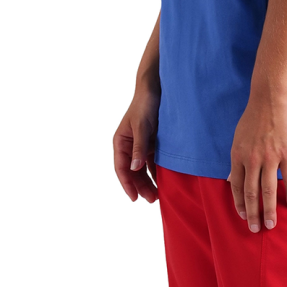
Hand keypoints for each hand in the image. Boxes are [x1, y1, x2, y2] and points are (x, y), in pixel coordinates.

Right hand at [113, 85, 159, 202]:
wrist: (157, 87)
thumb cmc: (145, 104)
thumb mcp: (141, 126)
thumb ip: (139, 147)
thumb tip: (135, 169)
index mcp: (121, 142)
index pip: (122, 168)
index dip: (127, 184)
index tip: (135, 198)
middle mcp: (129, 145)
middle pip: (133, 171)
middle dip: (141, 186)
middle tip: (151, 199)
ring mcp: (141, 143)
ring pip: (143, 167)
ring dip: (149, 180)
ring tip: (158, 194)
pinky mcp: (153, 140)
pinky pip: (153, 159)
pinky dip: (157, 169)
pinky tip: (165, 178)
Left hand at [229, 93, 286, 232]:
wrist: (270, 98)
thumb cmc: (254, 117)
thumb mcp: (238, 139)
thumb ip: (237, 161)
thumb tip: (232, 180)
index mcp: (238, 156)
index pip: (238, 188)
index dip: (240, 204)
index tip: (243, 217)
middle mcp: (252, 160)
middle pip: (251, 194)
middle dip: (252, 214)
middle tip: (255, 229)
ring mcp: (270, 157)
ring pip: (268, 190)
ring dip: (268, 210)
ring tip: (271, 224)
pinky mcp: (286, 153)